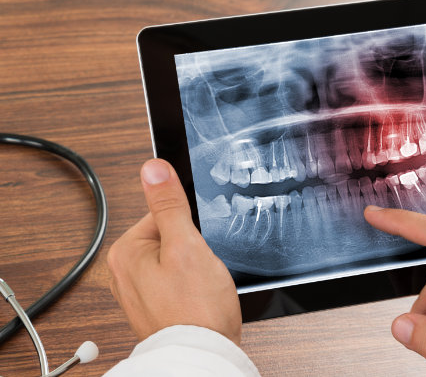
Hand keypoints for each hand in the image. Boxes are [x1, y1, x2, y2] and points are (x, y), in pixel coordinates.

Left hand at [107, 159, 240, 343]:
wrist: (203, 354)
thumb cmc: (195, 308)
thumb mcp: (185, 245)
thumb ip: (169, 204)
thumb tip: (153, 168)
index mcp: (126, 251)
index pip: (162, 215)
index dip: (189, 227)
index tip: (197, 244)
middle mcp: (125, 273)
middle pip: (170, 238)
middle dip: (192, 249)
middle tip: (201, 268)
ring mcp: (140, 293)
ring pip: (177, 261)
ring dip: (194, 269)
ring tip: (201, 286)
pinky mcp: (155, 308)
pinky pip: (177, 283)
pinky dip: (192, 287)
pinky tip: (199, 299)